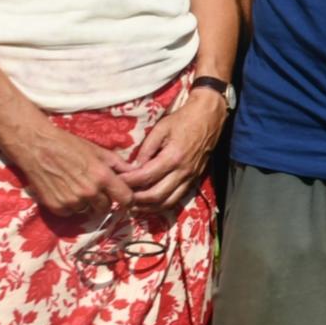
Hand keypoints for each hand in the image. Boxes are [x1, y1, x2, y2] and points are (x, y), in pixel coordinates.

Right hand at [8, 117, 131, 218]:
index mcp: (102, 176)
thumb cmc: (68, 145)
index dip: (127, 200)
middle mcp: (89, 192)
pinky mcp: (57, 208)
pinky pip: (70, 213)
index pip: (126, 198)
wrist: (36, 147)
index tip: (125, 200)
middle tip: (94, 188)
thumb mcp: (97, 150)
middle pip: (105, 207)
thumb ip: (117, 163)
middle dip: (103, 200)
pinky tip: (63, 191)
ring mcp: (72, 201)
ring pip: (87, 210)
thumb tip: (135, 171)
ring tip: (74, 186)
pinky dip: (69, 206)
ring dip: (85, 203)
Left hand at [120, 89, 224, 211]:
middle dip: (136, 199)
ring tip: (134, 205)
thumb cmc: (184, 119)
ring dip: (149, 207)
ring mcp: (190, 177)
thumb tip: (133, 167)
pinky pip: (177, 199)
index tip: (116, 180)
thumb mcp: (161, 128)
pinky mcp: (194, 179)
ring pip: (167, 202)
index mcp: (173, 157)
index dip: (128, 181)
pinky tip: (151, 203)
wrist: (209, 117)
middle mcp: (182, 172)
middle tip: (122, 196)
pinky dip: (162, 205)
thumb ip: (146, 149)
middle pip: (155, 195)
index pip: (145, 177)